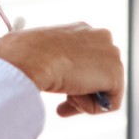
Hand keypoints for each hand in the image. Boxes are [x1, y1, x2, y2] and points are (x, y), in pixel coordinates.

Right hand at [0, 23, 124, 116]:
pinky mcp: (115, 74)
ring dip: (83, 100)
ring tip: (63, 99)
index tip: (62, 92)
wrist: (27, 58)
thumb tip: (41, 73)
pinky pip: (110, 103)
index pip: (88, 59)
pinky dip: (91, 108)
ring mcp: (110, 54)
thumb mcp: (36, 53)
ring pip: (103, 89)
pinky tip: (72, 99)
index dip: (75, 79)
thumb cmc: (22, 55)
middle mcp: (100, 37)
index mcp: (81, 30)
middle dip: (82, 92)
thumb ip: (50, 61)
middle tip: (62, 105)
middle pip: (99, 75)